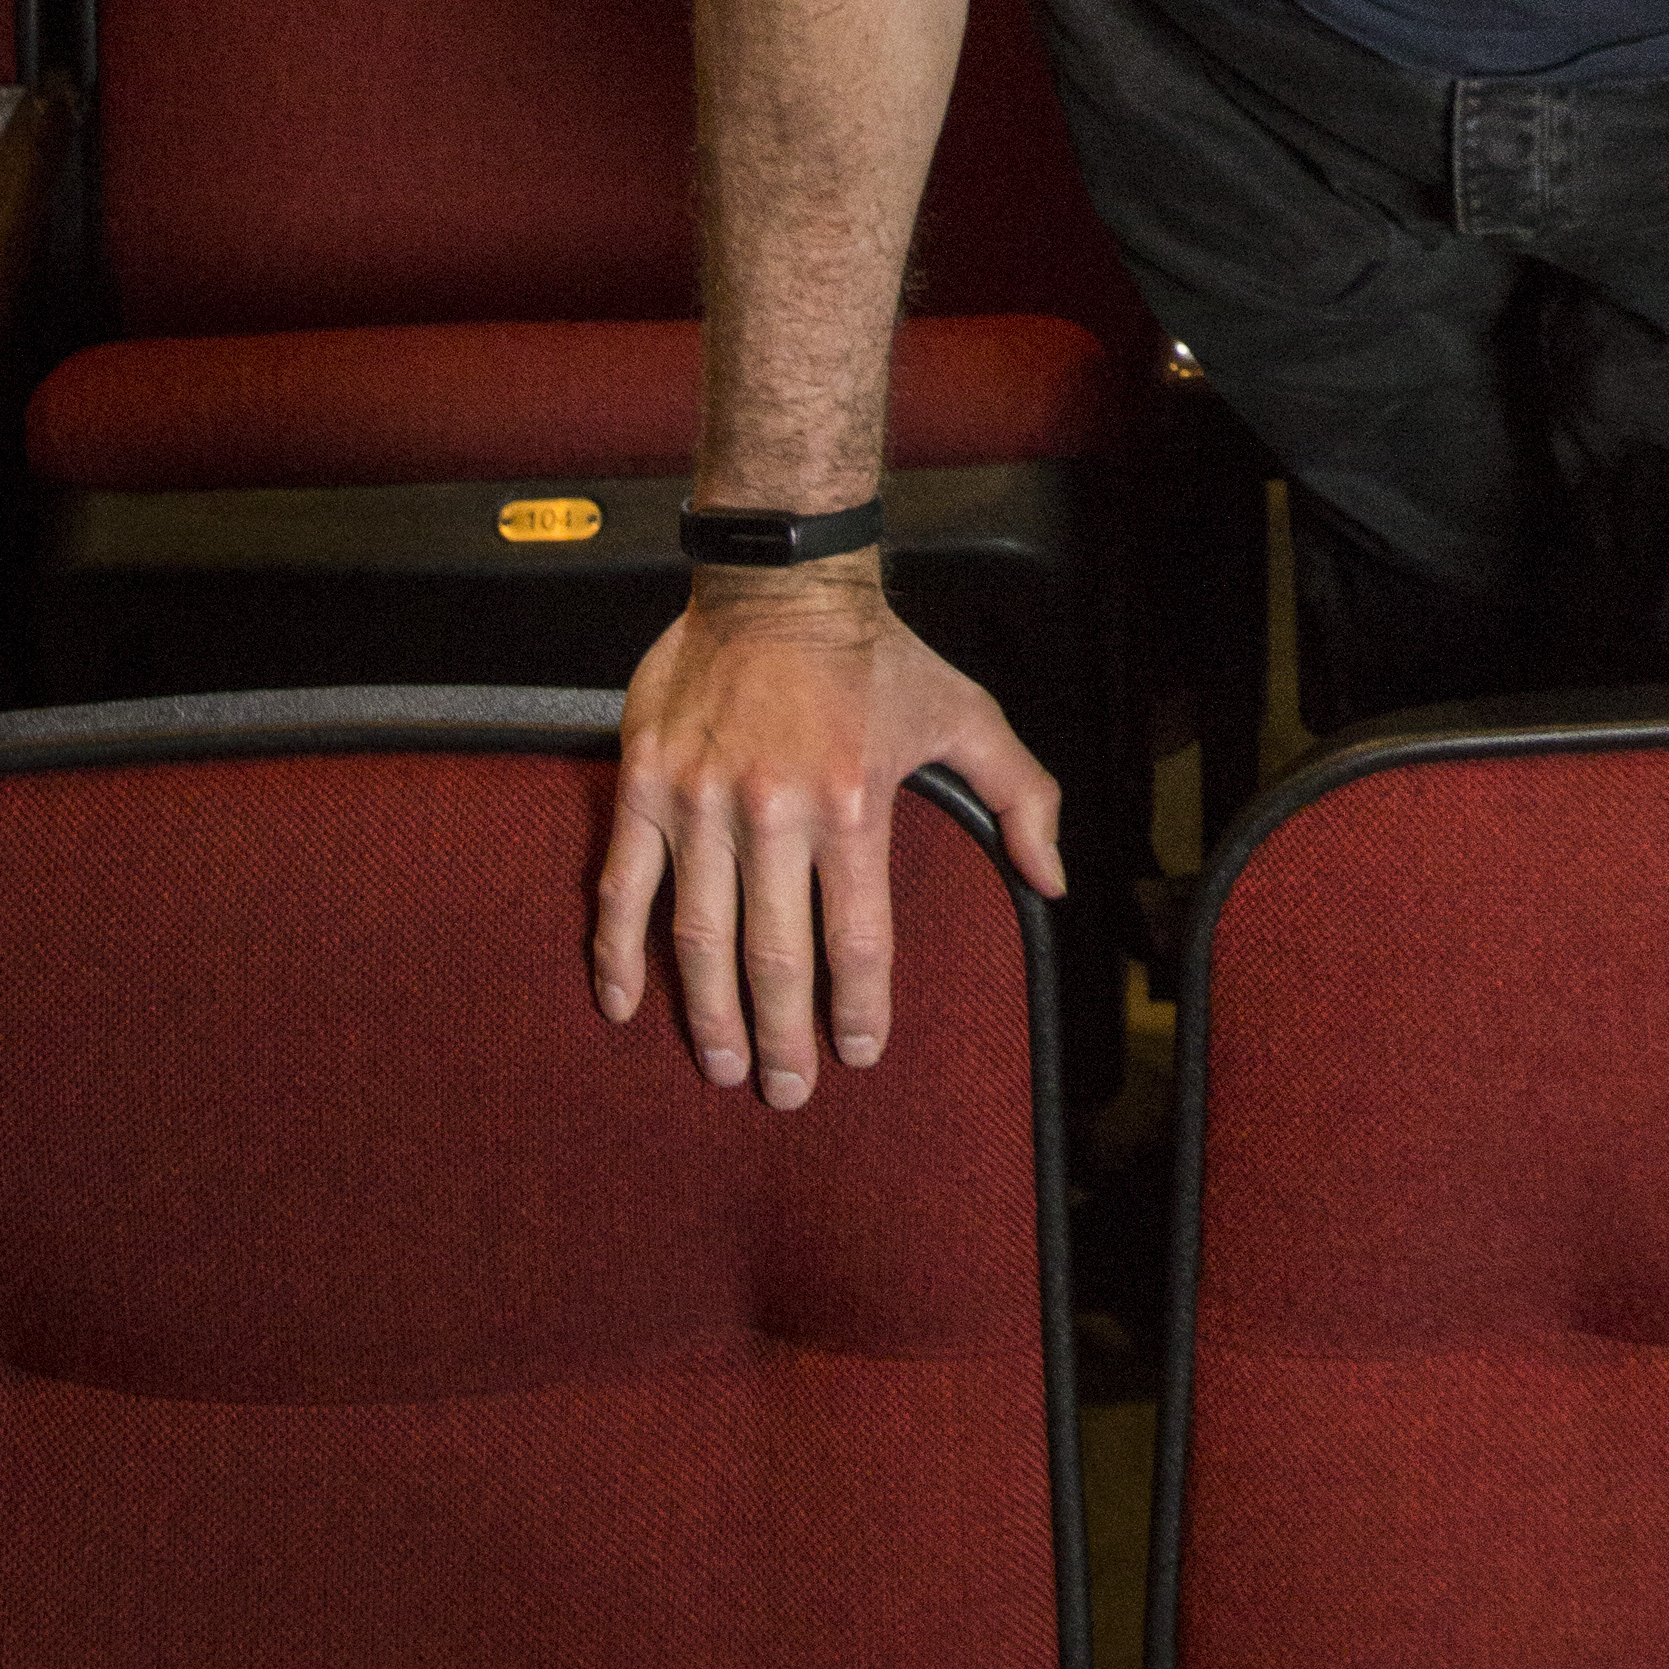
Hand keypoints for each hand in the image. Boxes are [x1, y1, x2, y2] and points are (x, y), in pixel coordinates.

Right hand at [591, 567, 1065, 1106]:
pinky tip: (622, 1004)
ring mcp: (700, 800)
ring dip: (707, 1013)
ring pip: (699, 935)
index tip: (858, 1053)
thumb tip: (1052, 878)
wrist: (779, 578)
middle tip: (785, 1090)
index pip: (858, 939)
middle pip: (775, 956)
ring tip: (723, 1065)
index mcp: (853, 804)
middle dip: (782, 1035)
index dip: (858, 1010)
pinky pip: (622, 883)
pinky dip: (616, 951)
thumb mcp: (964, 713)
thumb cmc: (874, 653)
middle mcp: (774, 810)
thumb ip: (1018, 796)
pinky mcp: (645, 782)